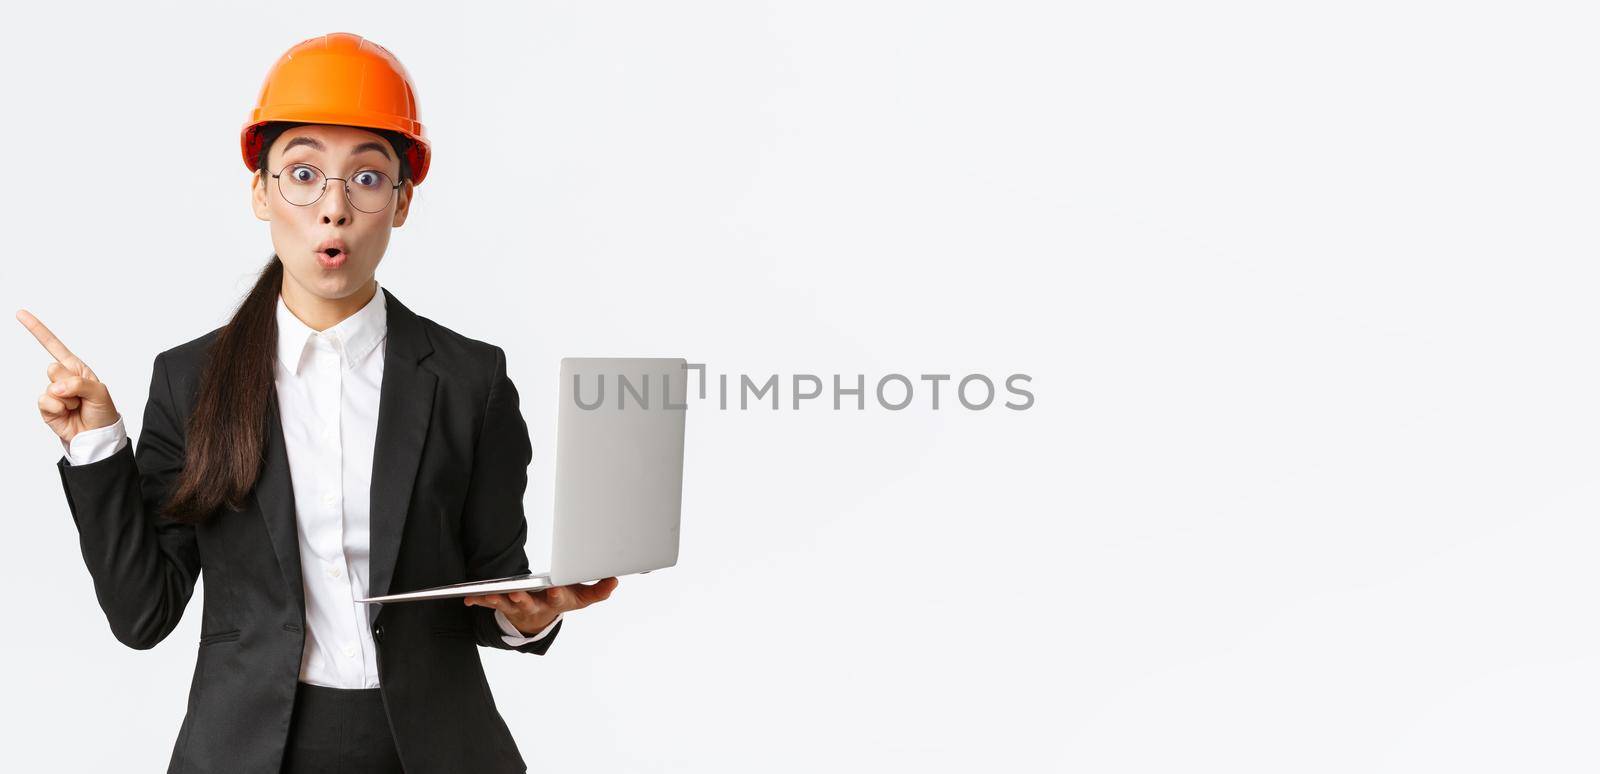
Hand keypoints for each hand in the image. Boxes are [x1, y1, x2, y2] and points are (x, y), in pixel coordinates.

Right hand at [17, 309, 120, 442]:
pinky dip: (58, 408)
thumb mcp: (100, 392)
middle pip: (54, 369)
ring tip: (76, 407)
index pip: (54, 345)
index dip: (37, 329)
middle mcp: (62, 378)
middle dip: (70, 384)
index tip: (20, 314)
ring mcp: (53, 392)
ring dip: (67, 399)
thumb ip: (79, 384)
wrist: (96, 436)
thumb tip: (56, 387)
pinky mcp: (46, 407)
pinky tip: (66, 413)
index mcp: (76, 368)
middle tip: (81, 396)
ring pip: (50, 387)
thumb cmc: (102, 412)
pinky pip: (45, 401)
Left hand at [464, 577, 619, 635]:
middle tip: (517, 593)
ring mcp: (518, 606)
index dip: (557, 595)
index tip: (555, 589)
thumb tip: (614, 579)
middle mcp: (536, 605)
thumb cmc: (562, 600)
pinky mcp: (504, 603)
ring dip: (499, 600)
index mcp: (555, 601)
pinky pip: (490, 602)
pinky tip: (468, 599)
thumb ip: (599, 590)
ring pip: (507, 604)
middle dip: (523, 599)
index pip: (558, 598)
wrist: (540, 618)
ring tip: (491, 595)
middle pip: (529, 603)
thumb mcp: (583, 597)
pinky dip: (479, 601)